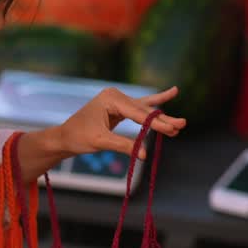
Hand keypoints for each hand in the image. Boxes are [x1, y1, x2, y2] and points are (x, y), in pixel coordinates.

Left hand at [59, 86, 185, 160]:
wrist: (65, 136)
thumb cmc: (78, 137)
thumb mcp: (100, 142)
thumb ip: (123, 145)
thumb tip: (145, 154)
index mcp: (111, 98)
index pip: (138, 113)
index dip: (156, 123)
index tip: (172, 130)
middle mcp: (116, 95)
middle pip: (145, 111)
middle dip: (163, 121)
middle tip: (182, 126)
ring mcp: (118, 100)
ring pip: (145, 110)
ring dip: (162, 117)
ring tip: (181, 122)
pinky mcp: (120, 107)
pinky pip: (141, 107)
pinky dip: (156, 102)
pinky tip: (172, 93)